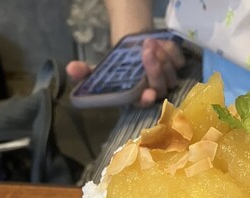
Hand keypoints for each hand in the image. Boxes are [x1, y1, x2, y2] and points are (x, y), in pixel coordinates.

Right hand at [65, 38, 185, 106]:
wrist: (132, 50)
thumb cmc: (117, 67)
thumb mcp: (99, 70)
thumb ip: (85, 73)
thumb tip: (70, 68)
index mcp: (137, 97)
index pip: (145, 103)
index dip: (147, 100)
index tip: (147, 93)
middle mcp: (154, 91)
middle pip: (161, 87)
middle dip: (155, 70)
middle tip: (145, 51)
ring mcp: (167, 79)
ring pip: (171, 74)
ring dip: (162, 58)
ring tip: (148, 42)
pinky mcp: (176, 66)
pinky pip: (178, 61)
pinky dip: (171, 51)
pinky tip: (161, 42)